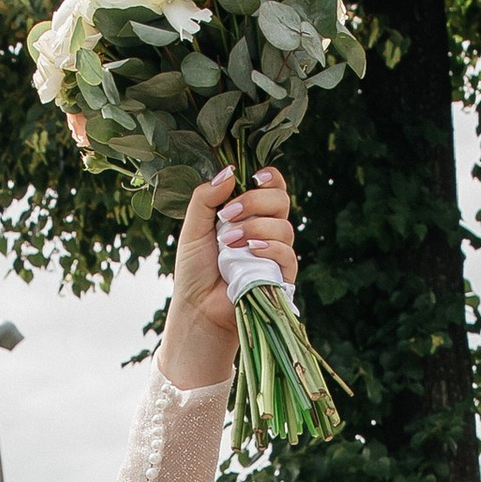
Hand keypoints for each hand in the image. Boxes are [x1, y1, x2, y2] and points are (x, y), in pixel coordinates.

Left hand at [161, 170, 294, 389]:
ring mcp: (275, 254)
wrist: (197, 308)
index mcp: (249, 214)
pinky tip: (250, 251)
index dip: (269, 177)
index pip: (272, 187)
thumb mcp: (193, 228)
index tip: (253, 177)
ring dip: (256, 228)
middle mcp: (266, 230)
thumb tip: (230, 172)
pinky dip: (270, 249)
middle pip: (281, 200)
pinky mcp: (280, 277)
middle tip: (226, 216)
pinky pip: (287, 255)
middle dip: (255, 202)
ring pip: (284, 227)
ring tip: (228, 242)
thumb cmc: (195, 270)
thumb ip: (206, 198)